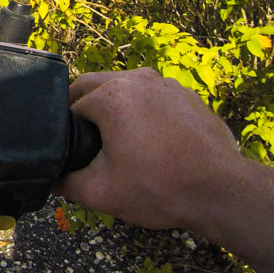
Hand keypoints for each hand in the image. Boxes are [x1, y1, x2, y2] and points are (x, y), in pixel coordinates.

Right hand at [55, 67, 242, 230]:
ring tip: (120, 140)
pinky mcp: (186, 94)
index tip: (77, 152)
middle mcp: (137, 79)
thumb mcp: (100, 193)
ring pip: (124, 87)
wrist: (222, 192)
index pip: (71, 105)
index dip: (68, 130)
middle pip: (93, 85)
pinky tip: (151, 139)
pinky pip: (152, 95)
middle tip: (89, 142)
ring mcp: (166, 83)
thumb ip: (64, 182)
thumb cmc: (161, 188)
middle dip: (85, 110)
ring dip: (114, 107)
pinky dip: (143, 110)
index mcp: (111, 96)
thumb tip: (52, 176)